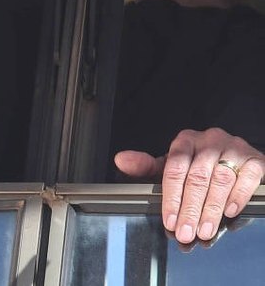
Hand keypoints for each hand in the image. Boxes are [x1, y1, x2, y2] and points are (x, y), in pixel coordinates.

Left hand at [115, 127, 263, 243]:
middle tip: (186, 232)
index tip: (169, 220)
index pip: (174, 169)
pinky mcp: (255, 160)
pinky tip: (229, 212)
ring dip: (211, 209)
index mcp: (185, 141)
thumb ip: (147, 165)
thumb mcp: (172, 162)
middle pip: (197, 178)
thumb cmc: (199, 161)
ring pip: (220, 181)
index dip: (171, 197)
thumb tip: (121, 160)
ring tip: (205, 230)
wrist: (235, 153)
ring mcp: (234, 149)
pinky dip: (238, 196)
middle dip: (190, 210)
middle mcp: (209, 141)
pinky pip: (248, 178)